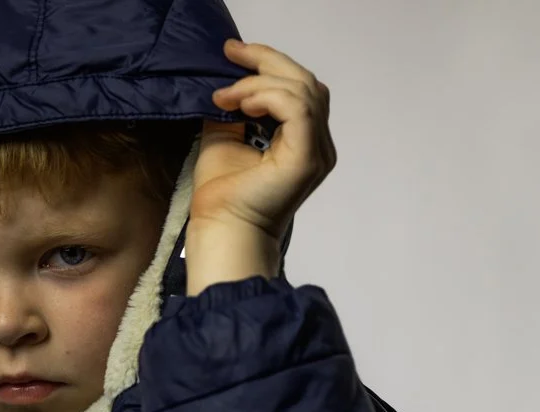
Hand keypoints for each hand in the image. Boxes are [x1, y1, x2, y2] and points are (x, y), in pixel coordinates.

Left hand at [190, 39, 337, 244]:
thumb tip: (228, 79)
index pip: (298, 88)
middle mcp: (317, 144)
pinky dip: (269, 97)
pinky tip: (244, 104)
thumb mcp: (225, 136)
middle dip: (266, 61)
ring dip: (260, 83)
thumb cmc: (222, 196)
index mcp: (301, 140)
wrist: (222, 230)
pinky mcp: (308, 157)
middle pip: (305, 82)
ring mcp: (317, 151)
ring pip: (302, 90)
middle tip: (231, 52)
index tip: (232, 53)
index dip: (268, 64)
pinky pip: (298, 109)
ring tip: (227, 95)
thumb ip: (236, 108)